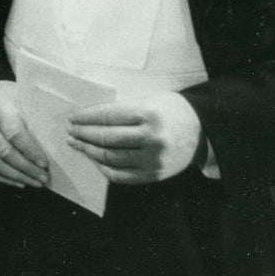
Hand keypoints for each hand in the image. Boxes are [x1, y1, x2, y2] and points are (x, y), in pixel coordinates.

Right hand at [0, 80, 49, 188]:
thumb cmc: (11, 98)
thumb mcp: (23, 100)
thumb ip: (34, 118)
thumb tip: (56, 146)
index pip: (14, 133)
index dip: (30, 151)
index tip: (45, 164)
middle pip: (4, 151)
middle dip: (26, 168)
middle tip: (44, 178)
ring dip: (16, 176)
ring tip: (35, 183)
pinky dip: (2, 179)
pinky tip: (19, 182)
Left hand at [67, 92, 202, 184]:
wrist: (204, 131)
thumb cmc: (172, 111)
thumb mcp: (150, 100)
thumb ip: (123, 108)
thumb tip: (87, 116)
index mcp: (150, 114)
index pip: (108, 116)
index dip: (86, 117)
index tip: (72, 117)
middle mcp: (152, 138)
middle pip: (106, 138)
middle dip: (83, 134)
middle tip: (70, 130)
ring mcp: (154, 160)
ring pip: (110, 158)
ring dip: (88, 150)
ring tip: (77, 143)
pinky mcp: (154, 175)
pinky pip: (120, 175)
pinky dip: (103, 168)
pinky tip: (93, 159)